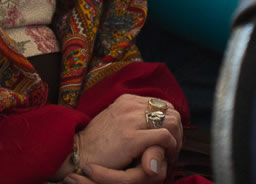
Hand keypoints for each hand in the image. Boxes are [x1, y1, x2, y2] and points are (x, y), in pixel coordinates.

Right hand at [55, 94, 180, 180]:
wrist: (79, 154)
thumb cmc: (97, 142)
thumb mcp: (116, 120)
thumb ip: (133, 116)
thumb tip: (153, 120)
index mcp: (126, 99)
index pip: (162, 104)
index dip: (169, 122)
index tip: (168, 139)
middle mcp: (129, 105)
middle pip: (170, 110)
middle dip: (176, 130)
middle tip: (172, 148)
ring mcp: (130, 120)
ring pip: (170, 121)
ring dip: (176, 139)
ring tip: (170, 154)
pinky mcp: (131, 138)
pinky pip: (164, 136)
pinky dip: (171, 147)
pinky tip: (166, 156)